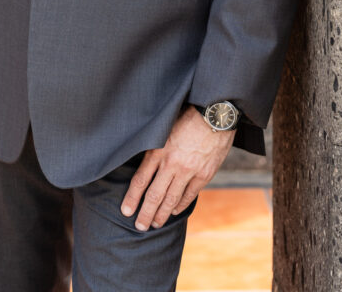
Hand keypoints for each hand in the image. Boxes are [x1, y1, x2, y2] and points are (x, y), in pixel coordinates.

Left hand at [120, 106, 233, 230]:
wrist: (215, 114)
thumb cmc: (187, 117)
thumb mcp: (163, 128)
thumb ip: (154, 146)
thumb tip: (143, 164)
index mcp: (158, 150)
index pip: (140, 180)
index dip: (132, 198)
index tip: (126, 211)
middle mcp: (172, 163)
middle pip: (154, 195)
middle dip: (145, 213)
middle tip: (139, 226)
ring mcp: (188, 171)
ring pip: (171, 199)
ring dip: (162, 214)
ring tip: (155, 224)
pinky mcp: (203, 175)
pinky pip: (189, 195)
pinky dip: (180, 205)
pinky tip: (174, 210)